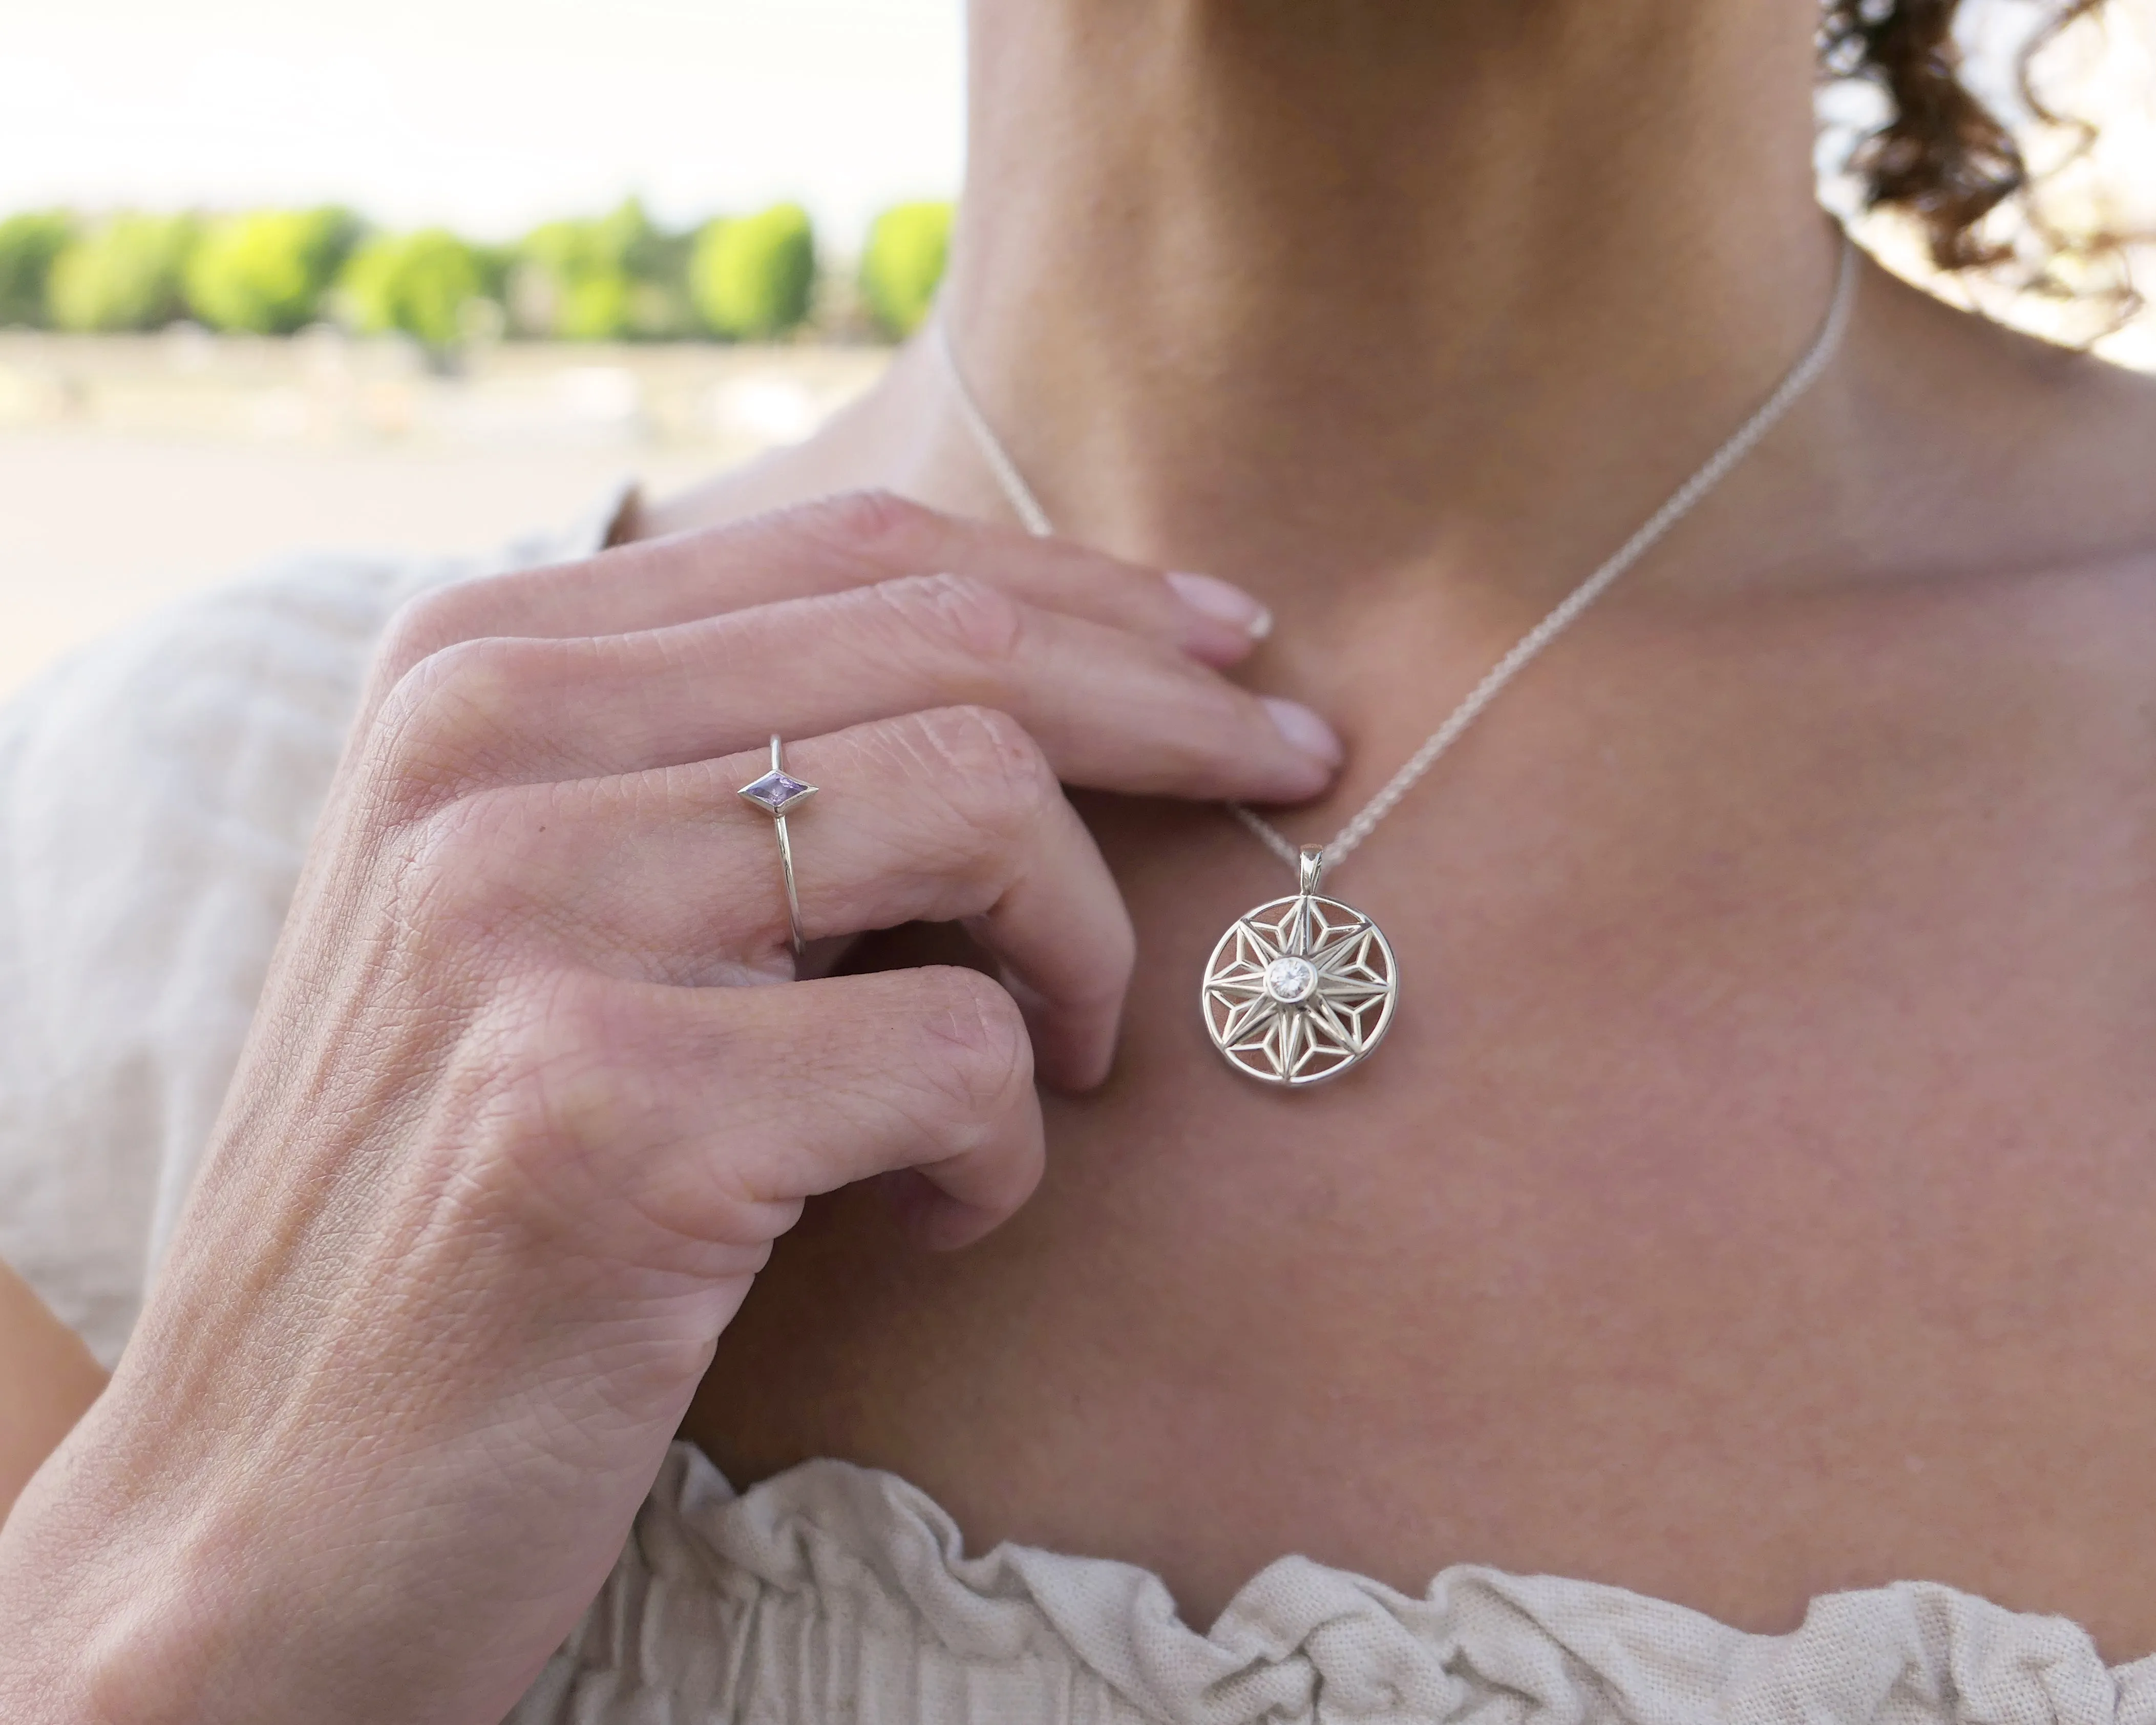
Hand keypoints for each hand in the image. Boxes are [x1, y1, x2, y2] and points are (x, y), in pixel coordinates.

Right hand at [0, 493, 1337, 1723]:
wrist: (275, 1501)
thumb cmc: (468, 1192)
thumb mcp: (564, 914)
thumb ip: (733, 769)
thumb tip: (1043, 684)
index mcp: (475, 665)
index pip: (858, 553)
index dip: (1088, 591)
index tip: (1233, 648)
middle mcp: (479, 750)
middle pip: (947, 645)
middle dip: (1170, 711)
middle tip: (1296, 770)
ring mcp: (522, 917)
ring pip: (977, 809)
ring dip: (1083, 954)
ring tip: (1057, 1063)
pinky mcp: (597, 1111)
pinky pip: (954, 1056)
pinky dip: (1004, 1148)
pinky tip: (943, 1213)